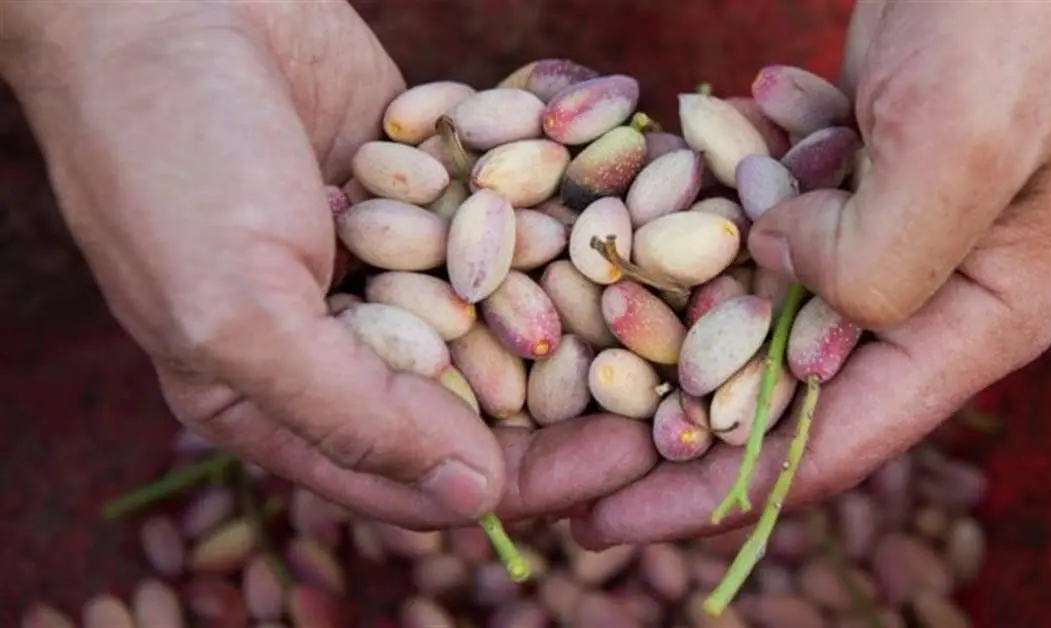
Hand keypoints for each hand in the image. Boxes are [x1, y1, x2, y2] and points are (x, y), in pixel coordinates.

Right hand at [2, 3, 654, 528]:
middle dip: (583, 401)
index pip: (427, 473)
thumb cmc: (167, 159)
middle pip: (484, 401)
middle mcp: (345, 338)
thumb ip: (352, 411)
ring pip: (511, 309)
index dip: (533, 478)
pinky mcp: (427, 187)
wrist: (157, 1)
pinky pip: (511, 217)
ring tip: (690, 310)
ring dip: (592, 310)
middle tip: (689, 393)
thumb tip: (472, 498)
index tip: (633, 456)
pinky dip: (570, 216)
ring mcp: (391, 257)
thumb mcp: (237, 308)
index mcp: (282, 399)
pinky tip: (645, 217)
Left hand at [571, 1, 1050, 545]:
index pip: (831, 445)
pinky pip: (753, 220)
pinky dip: (704, 201)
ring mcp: (880, 236)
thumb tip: (770, 271)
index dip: (711, 493)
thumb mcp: (960, 144)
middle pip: (778, 395)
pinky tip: (671, 152)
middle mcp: (927, 296)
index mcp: (976, 319)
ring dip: (667, 316)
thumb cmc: (1014, 24)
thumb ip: (876, 253)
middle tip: (560, 467)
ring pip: (751, 307)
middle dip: (668, 430)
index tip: (607, 521)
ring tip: (568, 344)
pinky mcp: (840, 183)